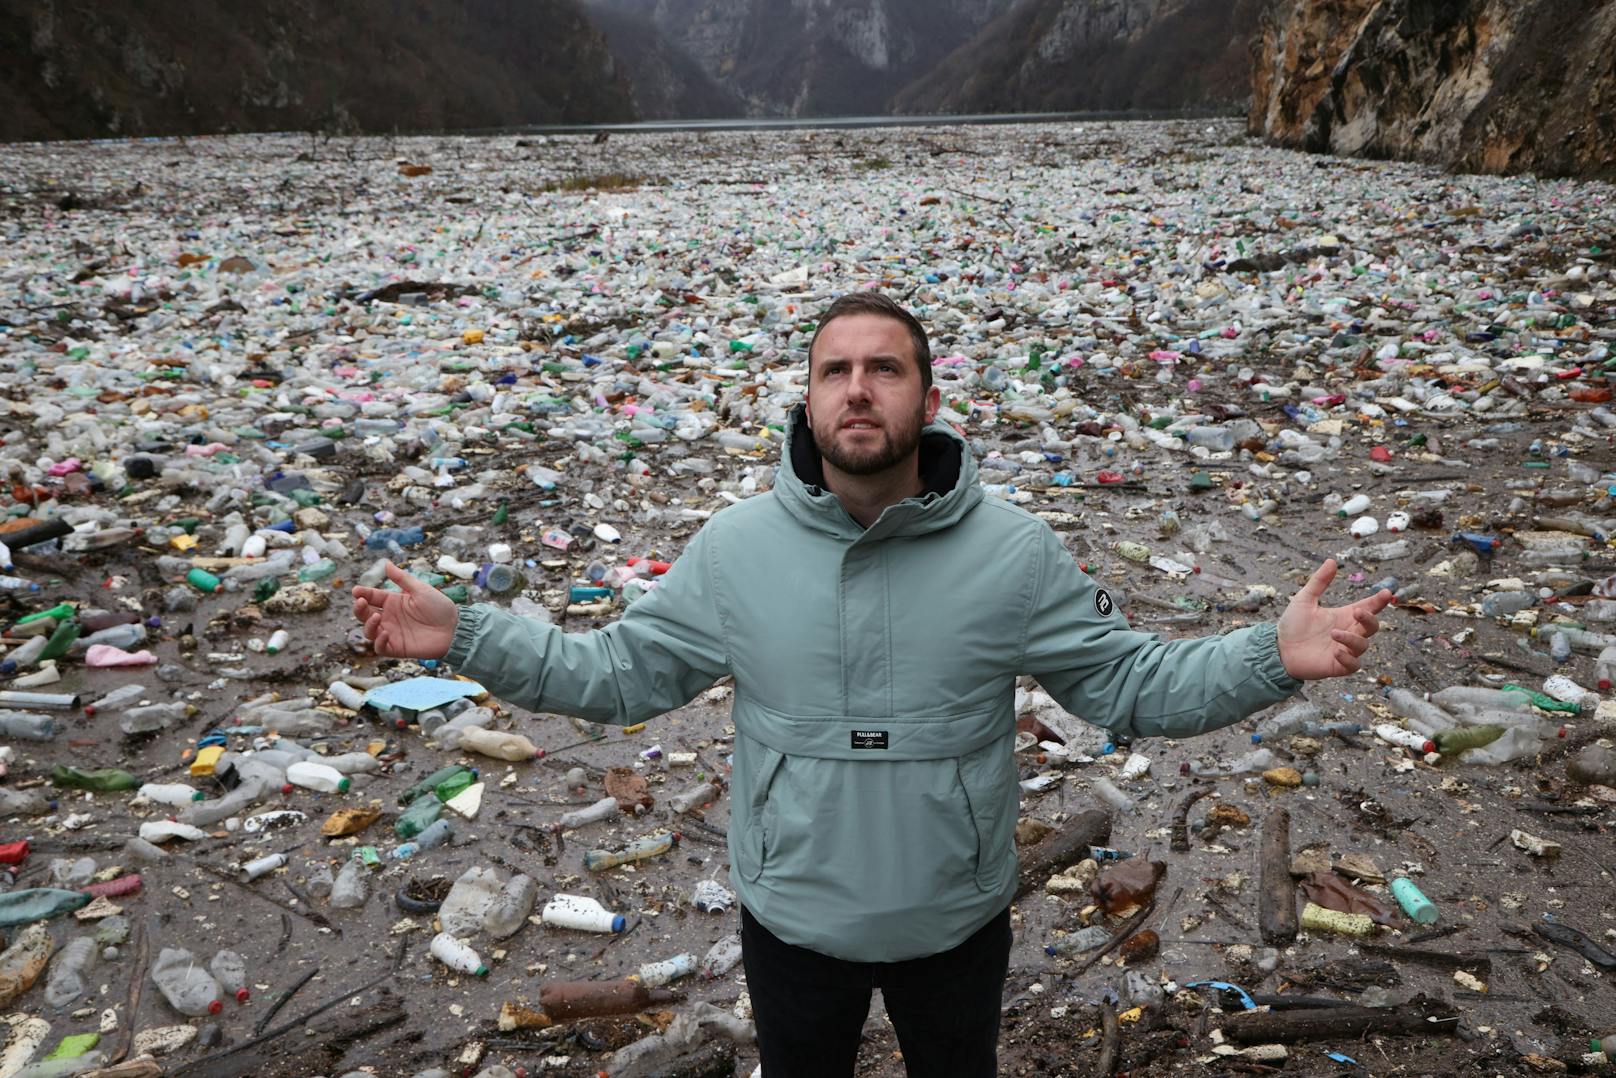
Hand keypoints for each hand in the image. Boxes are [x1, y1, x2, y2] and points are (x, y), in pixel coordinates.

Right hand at [351, 560, 457, 658]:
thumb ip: (402, 578)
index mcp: (393, 602)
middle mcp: (389, 617)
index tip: (356, 591)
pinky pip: (380, 647)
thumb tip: (386, 563)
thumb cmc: (440, 608)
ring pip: (369, 631)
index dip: (363, 593)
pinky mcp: (397, 648)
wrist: (455, 628)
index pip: (372, 597)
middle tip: (361, 602)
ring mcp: (392, 633)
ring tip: (376, 617)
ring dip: (368, 625)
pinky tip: (385, 633)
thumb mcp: (420, 589)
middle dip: (359, 609)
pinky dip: (379, 642)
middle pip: (365, 614)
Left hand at [1277, 559, 1392, 679]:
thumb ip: (1319, 581)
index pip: (1368, 607)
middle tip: (1358, 611)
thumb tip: (1332, 561)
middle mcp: (1348, 632)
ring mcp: (1345, 650)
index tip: (1386, 592)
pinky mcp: (1338, 666)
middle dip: (1369, 619)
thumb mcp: (1304, 599)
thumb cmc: (1292, 625)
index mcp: (1344, 616)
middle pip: (1372, 626)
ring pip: (1363, 645)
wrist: (1278, 648)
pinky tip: (1336, 652)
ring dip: (1352, 639)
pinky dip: (1348, 659)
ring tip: (1334, 633)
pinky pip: (1353, 665)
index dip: (1378, 600)